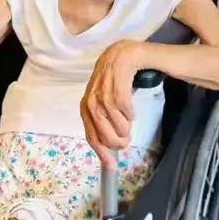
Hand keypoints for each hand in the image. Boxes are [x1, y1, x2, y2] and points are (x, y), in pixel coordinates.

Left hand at [81, 40, 140, 168]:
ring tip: (129, 125)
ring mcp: (104, 90)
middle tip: (125, 141)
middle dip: (116, 141)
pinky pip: (125, 107)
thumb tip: (109, 149)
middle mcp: (92, 98)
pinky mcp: (117, 81)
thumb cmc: (114, 80)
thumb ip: (103, 121)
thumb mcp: (104, 100)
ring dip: (124, 128)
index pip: (91, 135)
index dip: (102, 152)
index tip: (111, 165)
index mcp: (86, 105)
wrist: (123, 53)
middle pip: (103, 132)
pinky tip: (132, 112)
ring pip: (115, 122)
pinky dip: (130, 113)